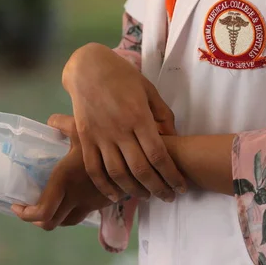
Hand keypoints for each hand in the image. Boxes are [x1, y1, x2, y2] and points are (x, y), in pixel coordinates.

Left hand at [12, 114, 112, 230]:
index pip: (43, 212)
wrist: (140, 155)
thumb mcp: (81, 127)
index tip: (17, 206)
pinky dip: (73, 209)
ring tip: (50, 202)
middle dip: (37, 220)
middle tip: (30, 207)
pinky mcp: (103, 203)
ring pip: (68, 220)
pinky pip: (83, 212)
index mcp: (65, 182)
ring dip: (56, 216)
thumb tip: (51, 121)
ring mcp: (91, 203)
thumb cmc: (107, 138)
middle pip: (52, 223)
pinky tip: (74, 194)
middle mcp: (76, 197)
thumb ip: (63, 124)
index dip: (26, 215)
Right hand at [62, 43, 186, 202]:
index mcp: (139, 117)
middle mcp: (119, 130)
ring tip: (147, 196)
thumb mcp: (149, 90)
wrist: (87, 67)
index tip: (181, 186)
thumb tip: (174, 139)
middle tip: (168, 197)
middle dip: (158, 188)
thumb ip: (163, 116)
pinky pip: (94, 169)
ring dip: (134, 190)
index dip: (172, 175)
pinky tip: (116, 196)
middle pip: (141, 169)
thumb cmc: (122, 76)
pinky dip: (105, 187)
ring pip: (118, 174)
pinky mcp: (84, 139)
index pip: (158, 154)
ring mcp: (100, 136)